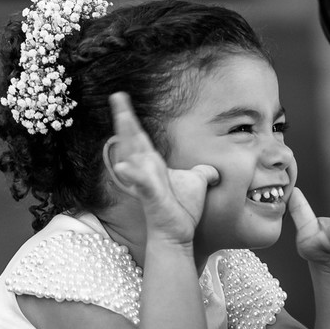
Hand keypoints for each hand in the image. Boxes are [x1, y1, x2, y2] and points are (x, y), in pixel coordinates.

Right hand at [107, 92, 219, 245]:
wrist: (177, 233)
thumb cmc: (182, 209)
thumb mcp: (196, 183)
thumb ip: (202, 172)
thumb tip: (213, 170)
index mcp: (152, 163)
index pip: (139, 135)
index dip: (129, 117)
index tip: (120, 97)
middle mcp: (145, 169)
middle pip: (132, 139)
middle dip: (124, 117)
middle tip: (116, 96)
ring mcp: (145, 183)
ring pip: (132, 156)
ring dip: (126, 139)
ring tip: (121, 117)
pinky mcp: (151, 197)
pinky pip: (142, 185)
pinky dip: (133, 175)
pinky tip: (123, 167)